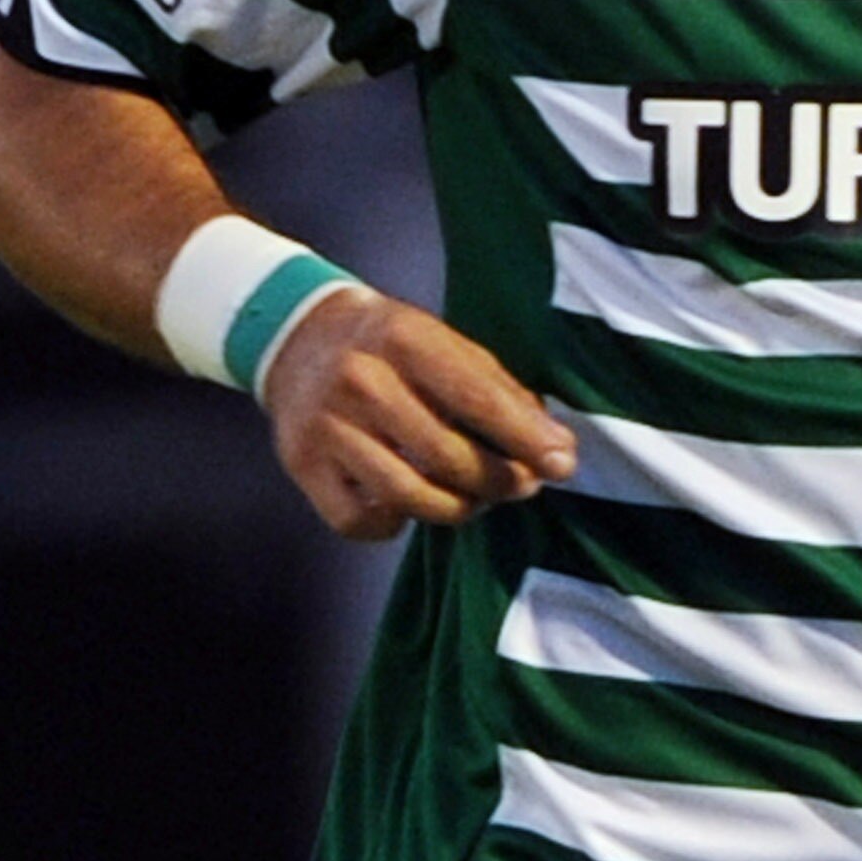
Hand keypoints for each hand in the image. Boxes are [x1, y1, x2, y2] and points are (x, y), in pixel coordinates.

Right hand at [260, 288, 576, 540]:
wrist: (298, 336)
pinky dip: (394, 523)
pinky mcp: (302, 463)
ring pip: (407, 496)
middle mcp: (360, 380)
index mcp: (405, 338)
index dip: (526, 438)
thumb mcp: (444, 342)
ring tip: (474, 499)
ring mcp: (327, 425)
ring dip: (456, 508)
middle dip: (498, 481)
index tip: (562, 465)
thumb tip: (558, 448)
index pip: (477, 399)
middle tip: (521, 486)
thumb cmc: (392, 345)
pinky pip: (358, 522)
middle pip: (447, 455)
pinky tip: (409, 503)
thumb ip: (500, 391)